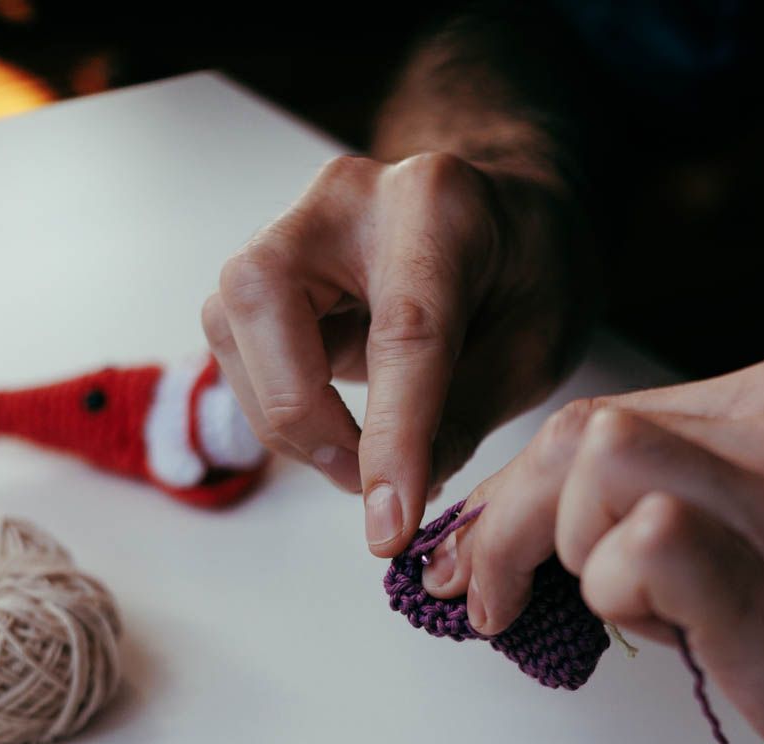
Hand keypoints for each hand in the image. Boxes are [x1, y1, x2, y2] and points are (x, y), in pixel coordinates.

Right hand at [202, 152, 591, 554]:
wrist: (511, 223)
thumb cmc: (529, 278)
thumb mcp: (532, 352)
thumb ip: (460, 421)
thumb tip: (390, 500)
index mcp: (438, 204)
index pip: (402, 331)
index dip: (391, 439)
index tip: (391, 526)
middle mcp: (349, 197)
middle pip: (267, 299)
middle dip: (300, 413)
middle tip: (360, 481)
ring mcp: (295, 223)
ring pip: (232, 322)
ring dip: (283, 416)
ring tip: (354, 459)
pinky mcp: (267, 264)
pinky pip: (236, 340)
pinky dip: (276, 401)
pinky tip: (332, 427)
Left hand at [422, 355, 763, 743]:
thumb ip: (709, 504)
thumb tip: (571, 536)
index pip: (609, 414)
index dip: (521, 490)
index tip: (487, 556)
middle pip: (581, 428)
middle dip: (502, 520)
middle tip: (486, 599)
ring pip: (595, 461)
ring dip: (563, 553)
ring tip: (617, 621)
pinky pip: (644, 542)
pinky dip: (615, 590)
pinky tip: (662, 636)